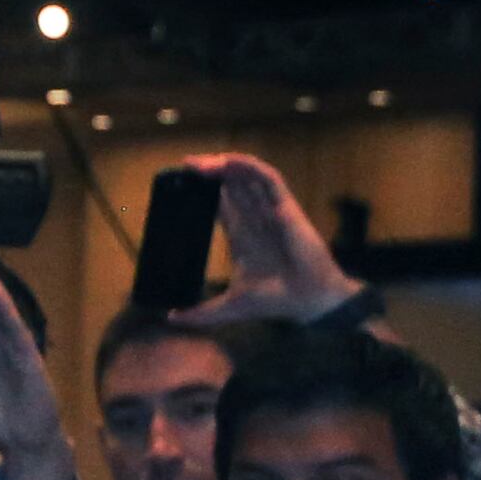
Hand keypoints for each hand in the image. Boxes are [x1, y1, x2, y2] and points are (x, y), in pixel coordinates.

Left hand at [175, 155, 364, 327]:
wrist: (308, 301)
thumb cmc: (276, 301)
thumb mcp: (230, 307)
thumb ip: (202, 313)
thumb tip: (172, 318)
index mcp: (242, 236)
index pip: (220, 206)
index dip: (203, 193)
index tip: (181, 185)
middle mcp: (255, 220)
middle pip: (230, 187)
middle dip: (208, 174)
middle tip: (185, 166)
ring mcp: (270, 210)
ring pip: (246, 178)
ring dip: (223, 166)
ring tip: (199, 163)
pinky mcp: (285, 206)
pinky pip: (267, 178)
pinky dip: (248, 166)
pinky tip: (227, 161)